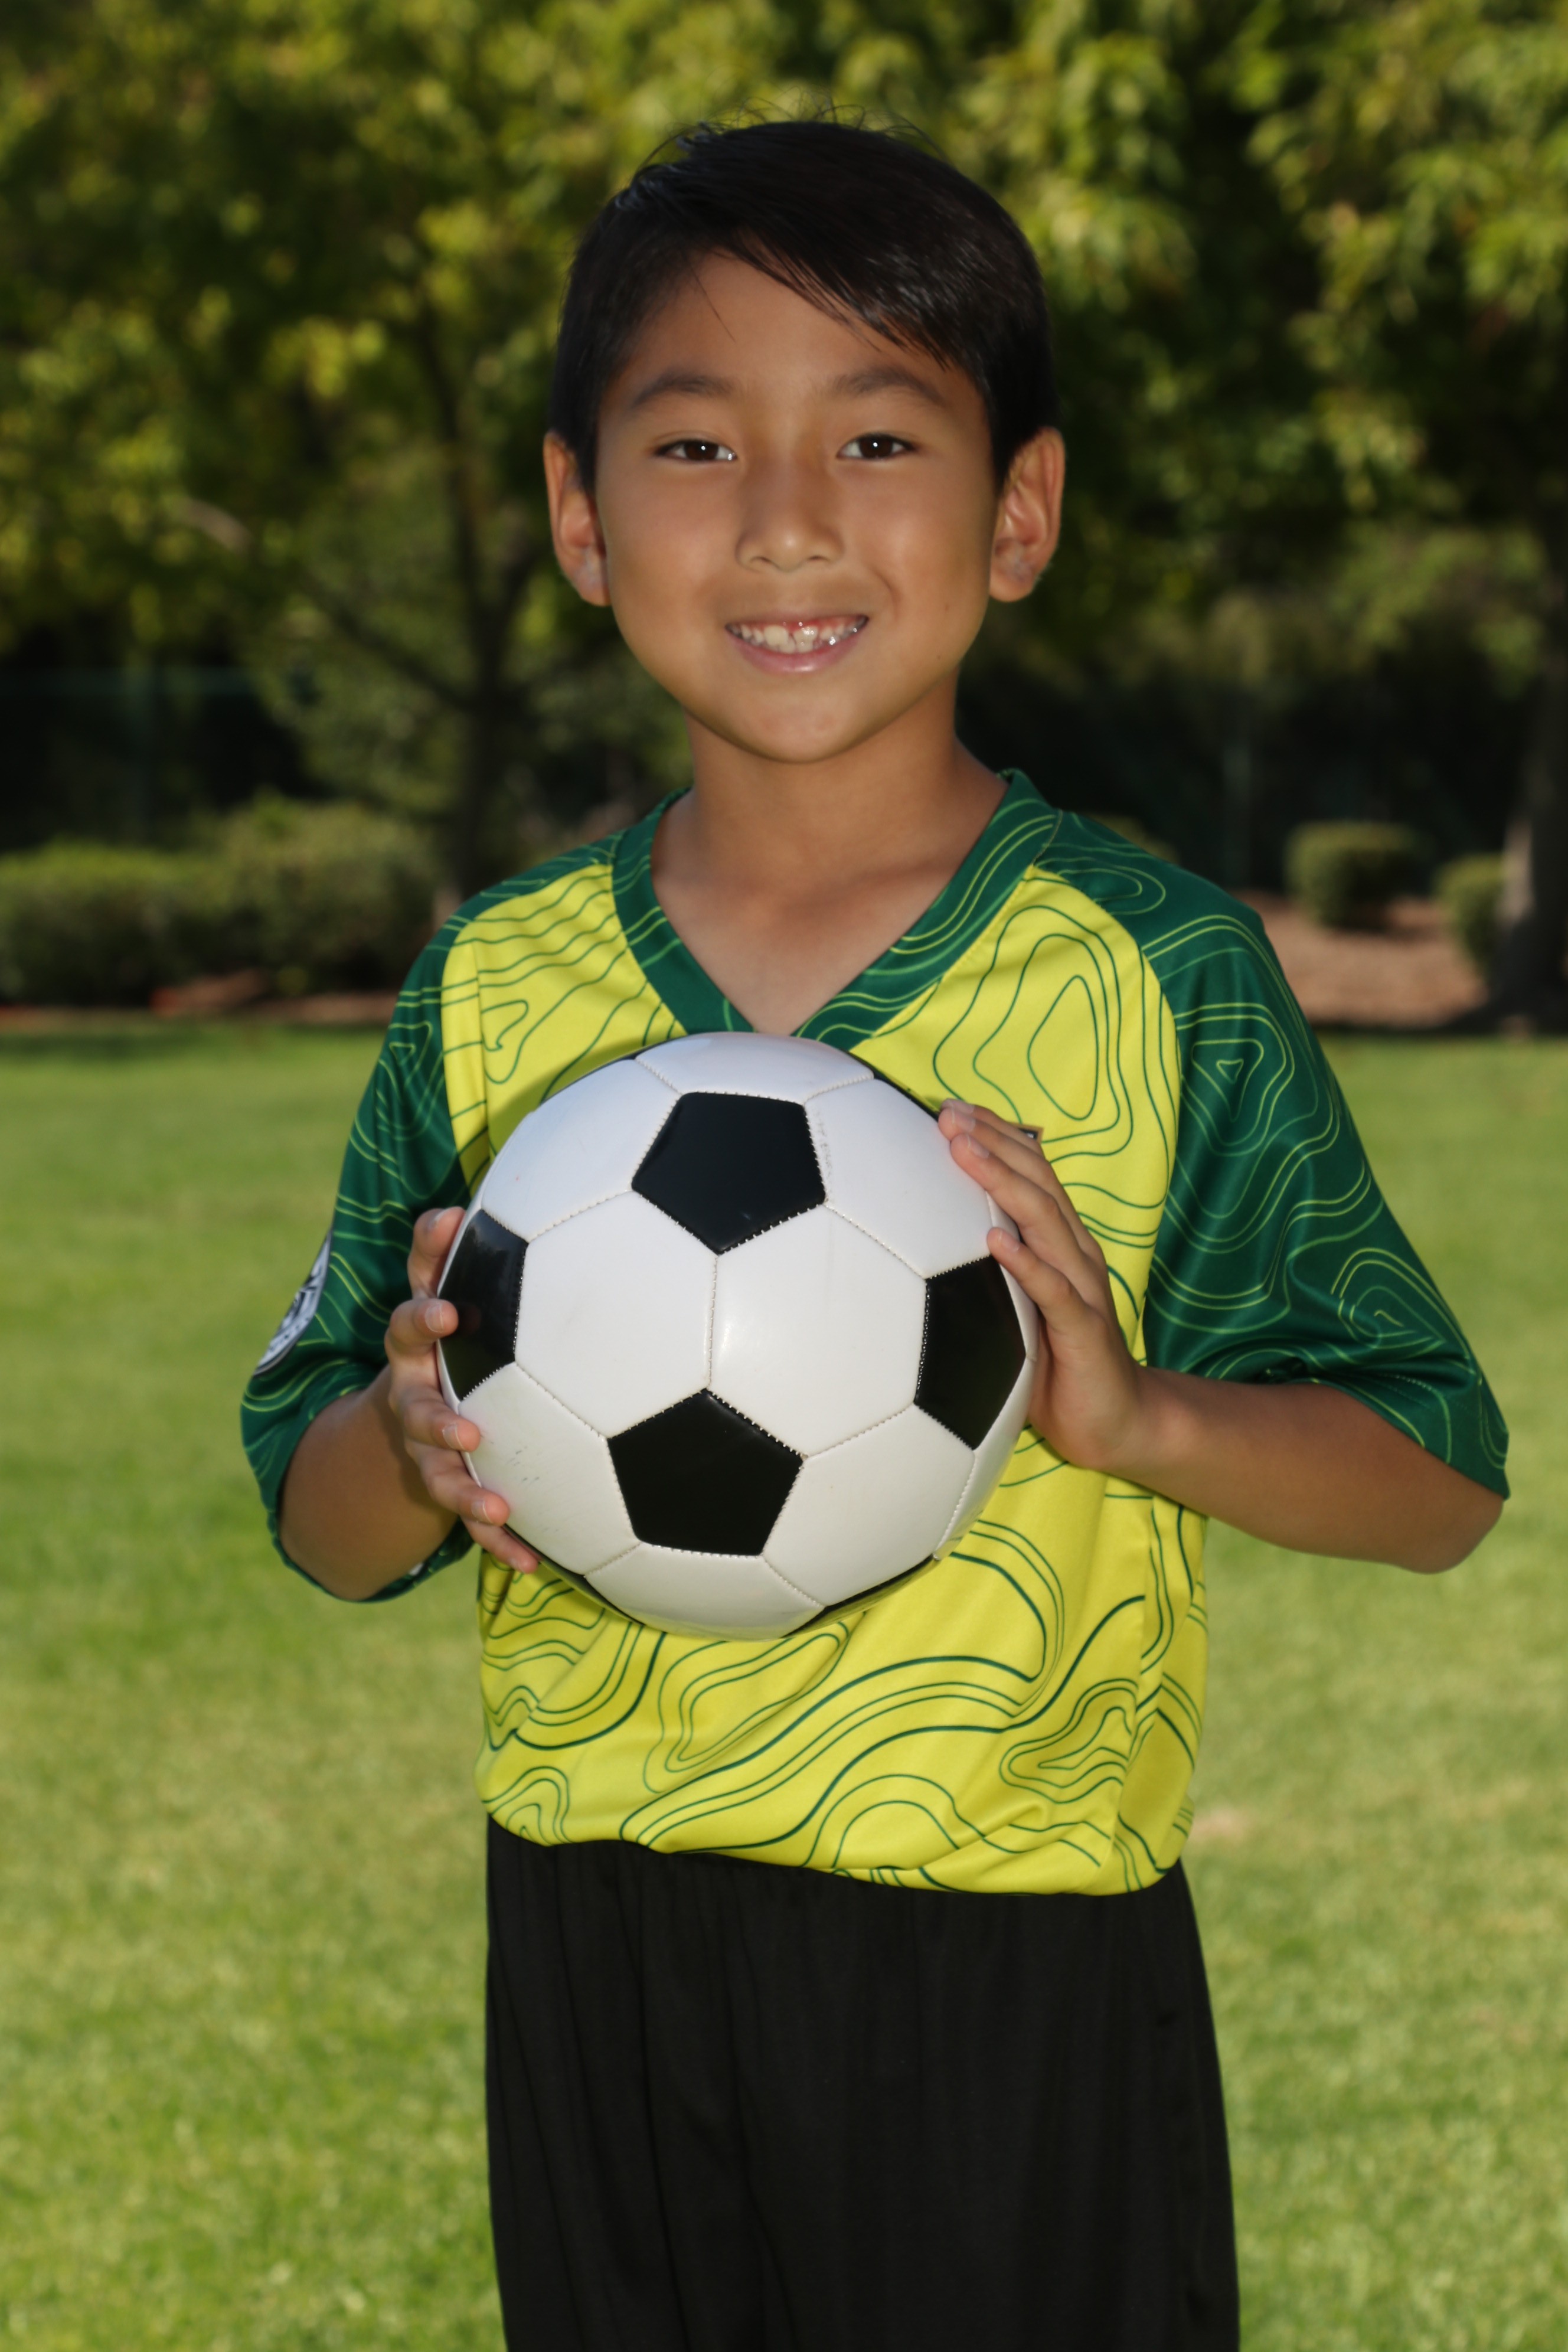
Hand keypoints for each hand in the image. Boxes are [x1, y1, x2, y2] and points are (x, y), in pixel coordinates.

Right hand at [385, 1206, 539, 1574]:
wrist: (411, 1411)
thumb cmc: (452, 1335)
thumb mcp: (444, 1292)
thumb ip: (443, 1253)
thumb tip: (450, 1204)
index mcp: (417, 1347)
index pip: (410, 1324)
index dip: (425, 1319)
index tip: (450, 1314)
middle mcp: (414, 1397)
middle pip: (415, 1409)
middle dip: (437, 1420)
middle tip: (466, 1429)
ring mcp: (427, 1449)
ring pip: (439, 1474)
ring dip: (465, 1491)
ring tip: (497, 1506)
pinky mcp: (448, 1486)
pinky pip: (471, 1520)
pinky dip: (499, 1540)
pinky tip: (531, 1562)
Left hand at [937, 1101, 1150, 1474]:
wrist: (1116, 1420)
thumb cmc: (1057, 1363)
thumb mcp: (1014, 1307)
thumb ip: (986, 1272)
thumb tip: (924, 1245)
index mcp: (1058, 1242)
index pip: (1029, 1172)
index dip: (994, 1135)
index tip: (949, 1106)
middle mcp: (1074, 1252)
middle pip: (1036, 1181)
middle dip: (992, 1141)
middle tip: (947, 1112)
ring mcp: (1082, 1286)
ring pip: (1043, 1220)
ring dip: (1001, 1182)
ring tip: (963, 1150)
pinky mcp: (1083, 1328)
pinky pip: (1053, 1289)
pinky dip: (1025, 1262)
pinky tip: (994, 1240)